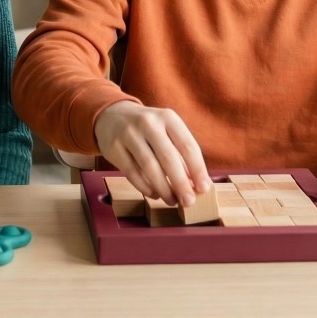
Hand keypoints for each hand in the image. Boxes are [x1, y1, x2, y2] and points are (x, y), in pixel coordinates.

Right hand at [93, 101, 210, 207]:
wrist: (112, 115)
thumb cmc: (148, 128)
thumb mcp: (166, 130)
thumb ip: (181, 153)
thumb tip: (197, 184)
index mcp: (167, 117)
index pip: (187, 145)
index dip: (198, 169)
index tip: (204, 188)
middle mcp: (148, 123)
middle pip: (168, 157)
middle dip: (181, 183)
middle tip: (189, 202)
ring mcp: (129, 134)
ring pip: (149, 167)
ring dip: (163, 189)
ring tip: (172, 201)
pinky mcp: (114, 147)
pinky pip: (132, 173)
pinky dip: (145, 187)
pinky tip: (154, 194)